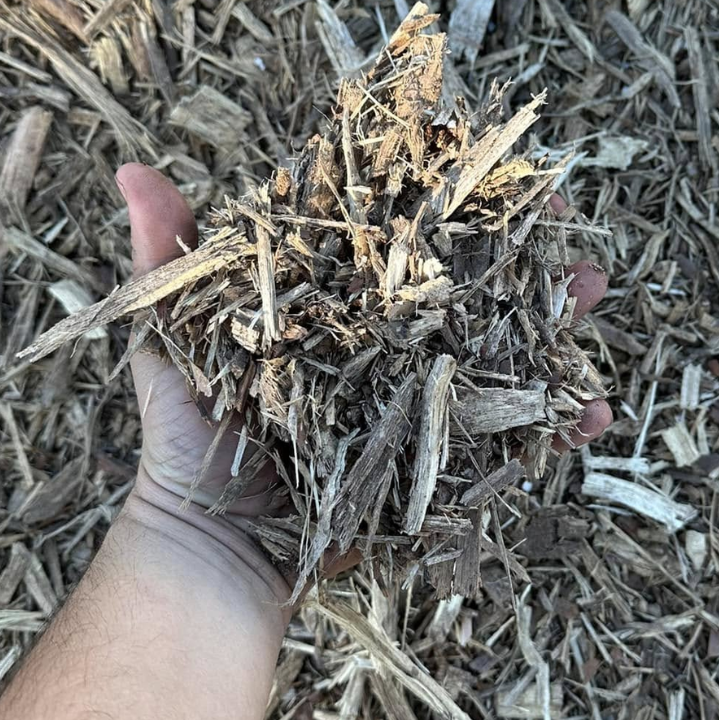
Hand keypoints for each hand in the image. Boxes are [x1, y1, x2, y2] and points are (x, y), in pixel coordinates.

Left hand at [113, 166, 611, 578]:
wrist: (216, 550)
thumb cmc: (190, 439)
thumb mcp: (173, 338)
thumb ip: (165, 257)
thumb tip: (127, 169)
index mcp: (339, 301)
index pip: (405, 235)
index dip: (452, 201)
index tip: (492, 173)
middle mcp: (389, 343)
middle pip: (470, 286)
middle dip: (524, 254)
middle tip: (564, 230)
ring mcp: (423, 402)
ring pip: (504, 351)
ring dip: (556, 322)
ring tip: (591, 296)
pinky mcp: (444, 463)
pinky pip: (511, 440)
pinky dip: (556, 427)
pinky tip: (591, 411)